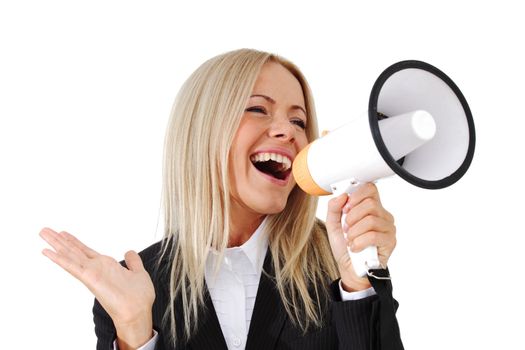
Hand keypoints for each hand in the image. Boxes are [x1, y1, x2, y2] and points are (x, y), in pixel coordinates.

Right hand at [39, 228, 154, 347]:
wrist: (138, 311)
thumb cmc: (139, 297)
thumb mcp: (138, 273)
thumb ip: (133, 262)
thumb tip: (129, 252)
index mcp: (106, 265)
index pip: (85, 251)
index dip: (74, 242)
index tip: (63, 233)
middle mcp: (96, 268)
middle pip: (73, 251)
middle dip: (59, 240)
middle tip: (45, 230)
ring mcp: (91, 273)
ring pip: (70, 255)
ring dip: (56, 244)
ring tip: (43, 233)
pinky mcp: (89, 278)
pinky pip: (72, 266)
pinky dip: (59, 259)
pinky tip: (47, 251)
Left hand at [325, 183, 396, 291]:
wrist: (349, 268)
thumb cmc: (345, 246)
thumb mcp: (333, 225)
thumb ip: (334, 207)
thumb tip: (342, 195)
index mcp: (371, 207)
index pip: (370, 188)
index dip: (356, 195)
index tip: (346, 207)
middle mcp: (382, 215)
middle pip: (370, 203)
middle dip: (352, 217)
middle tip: (346, 228)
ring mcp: (388, 228)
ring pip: (371, 220)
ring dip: (354, 232)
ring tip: (350, 240)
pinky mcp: (390, 242)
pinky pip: (373, 236)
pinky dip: (359, 242)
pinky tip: (355, 247)